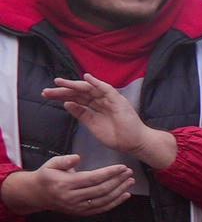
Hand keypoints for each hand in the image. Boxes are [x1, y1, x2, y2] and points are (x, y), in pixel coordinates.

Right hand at [1, 153, 134, 216]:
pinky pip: (102, 208)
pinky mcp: (81, 212)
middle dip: (118, 180)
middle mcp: (72, 197)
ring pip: (104, 200)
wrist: (38, 195)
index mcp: (65, 184)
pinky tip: (125, 195)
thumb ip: (65, 160)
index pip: (93, 178)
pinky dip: (115, 202)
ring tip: (130, 182)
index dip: (109, 173)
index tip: (122, 167)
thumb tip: (77, 158)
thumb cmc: (47, 177)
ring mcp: (77, 207)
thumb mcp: (51, 164)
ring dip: (120, 191)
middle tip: (129, 173)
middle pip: (101, 189)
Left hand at [42, 76, 176, 169]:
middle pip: (79, 92)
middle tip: (47, 90)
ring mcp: (109, 99)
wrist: (133, 143)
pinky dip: (97, 83)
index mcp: (95, 106)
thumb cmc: (117, 136)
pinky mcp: (118, 100)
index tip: (47, 95)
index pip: (76, 98)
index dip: (61, 96)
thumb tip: (67, 104)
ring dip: (74, 85)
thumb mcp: (92, 125)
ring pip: (89, 88)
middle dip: (63, 91)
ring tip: (60, 82)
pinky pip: (106, 89)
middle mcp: (101, 100)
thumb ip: (81, 114)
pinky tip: (86, 78)